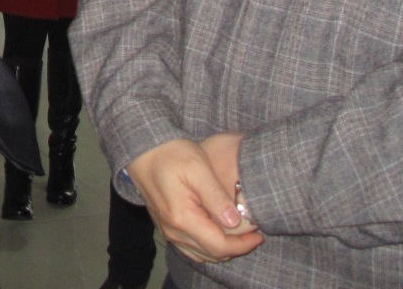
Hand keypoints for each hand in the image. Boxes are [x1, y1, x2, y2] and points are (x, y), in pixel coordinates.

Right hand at [126, 138, 263, 265]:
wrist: (143, 148)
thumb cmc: (172, 153)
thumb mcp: (198, 168)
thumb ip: (216, 197)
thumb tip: (234, 222)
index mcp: (182, 218)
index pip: (219, 246)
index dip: (242, 245)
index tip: (259, 235)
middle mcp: (173, 231)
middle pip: (211, 254)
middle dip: (236, 248)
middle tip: (254, 233)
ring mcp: (167, 230)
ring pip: (200, 254)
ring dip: (222, 249)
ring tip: (240, 234)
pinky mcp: (165, 225)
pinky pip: (189, 247)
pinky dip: (207, 246)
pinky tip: (217, 231)